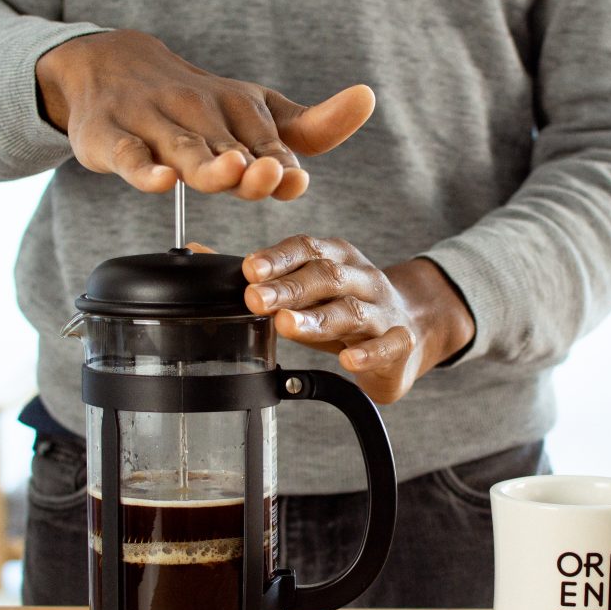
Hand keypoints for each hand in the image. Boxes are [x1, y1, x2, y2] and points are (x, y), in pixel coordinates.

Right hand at [36, 29, 374, 200]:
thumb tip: (368, 98)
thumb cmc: (198, 104)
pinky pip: (128, 156)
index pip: (268, 143)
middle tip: (269, 173)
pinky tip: (162, 179)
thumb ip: (311, 125)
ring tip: (229, 171)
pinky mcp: (111, 138)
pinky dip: (143, 168)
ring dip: (207, 164)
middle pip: (228, 151)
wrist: (113, 65)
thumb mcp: (256, 110)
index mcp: (238, 109)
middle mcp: (198, 114)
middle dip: (249, 169)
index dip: (281, 164)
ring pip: (184, 152)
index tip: (294, 178)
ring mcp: (154, 125)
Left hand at [237, 236, 475, 403]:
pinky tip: (348, 360)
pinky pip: (387, 344)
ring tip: (287, 326)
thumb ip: (259, 275)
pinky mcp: (400, 342)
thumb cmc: (347, 308)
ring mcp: (383, 310)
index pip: (306, 248)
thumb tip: (197, 252)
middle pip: (326, 276)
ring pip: (351, 311)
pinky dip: (368, 353)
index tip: (249, 269)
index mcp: (337, 258)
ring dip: (317, 318)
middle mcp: (362, 278)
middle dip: (288, 287)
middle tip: (255, 298)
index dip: (277, 257)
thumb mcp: (306, 287)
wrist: (413, 329)